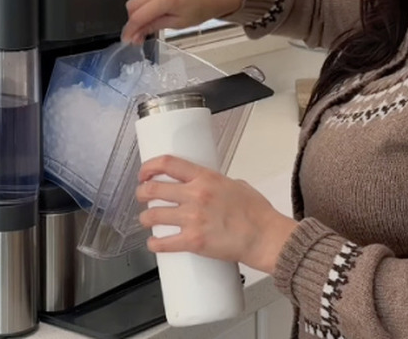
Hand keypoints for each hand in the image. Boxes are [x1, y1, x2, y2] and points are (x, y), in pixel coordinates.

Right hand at [122, 0, 243, 43]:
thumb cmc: (204, 7)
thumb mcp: (179, 23)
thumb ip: (154, 26)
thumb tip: (137, 34)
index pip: (138, 15)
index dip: (130, 29)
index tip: (127, 39)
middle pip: (132, 4)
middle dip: (133, 21)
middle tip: (138, 35)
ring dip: (139, 12)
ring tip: (148, 24)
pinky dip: (146, 3)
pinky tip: (154, 12)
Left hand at [136, 156, 297, 273]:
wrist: (266, 237)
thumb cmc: (257, 214)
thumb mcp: (237, 185)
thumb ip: (218, 183)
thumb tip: (208, 186)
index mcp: (206, 178)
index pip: (167, 163)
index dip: (148, 167)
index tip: (144, 173)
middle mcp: (195, 195)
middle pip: (153, 189)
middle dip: (141, 193)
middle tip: (142, 197)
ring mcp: (193, 219)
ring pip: (152, 216)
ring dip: (145, 219)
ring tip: (147, 221)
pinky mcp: (193, 241)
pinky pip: (162, 243)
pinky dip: (154, 244)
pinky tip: (154, 243)